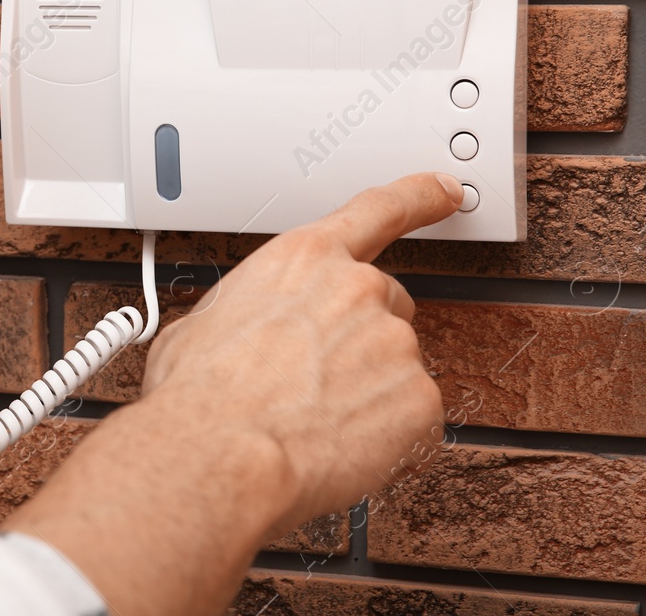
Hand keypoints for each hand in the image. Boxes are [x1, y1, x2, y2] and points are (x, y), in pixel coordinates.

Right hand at [4, 172, 461, 615]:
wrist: (219, 454)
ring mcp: (394, 341)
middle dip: (360, 337)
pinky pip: (412, 416)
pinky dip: (386, 434)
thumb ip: (246, 308)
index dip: (419, 196)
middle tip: (313, 378)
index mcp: (302, 258)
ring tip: (312, 420)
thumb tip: (239, 331)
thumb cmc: (200, 394)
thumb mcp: (201, 321)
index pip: (378, 209)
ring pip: (395, 364)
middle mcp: (356, 288)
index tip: (445, 190)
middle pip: (385, 303)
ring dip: (367, 388)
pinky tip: (338, 445)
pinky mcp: (419, 399)